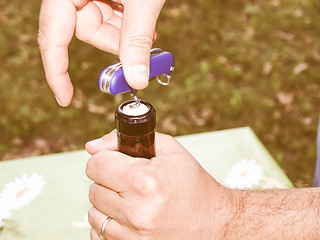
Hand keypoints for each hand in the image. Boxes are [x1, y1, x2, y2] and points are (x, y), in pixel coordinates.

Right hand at [38, 0, 164, 106]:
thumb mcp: (142, 0)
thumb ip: (136, 40)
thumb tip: (137, 80)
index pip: (52, 36)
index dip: (56, 71)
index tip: (66, 98)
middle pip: (82, 30)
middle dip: (114, 43)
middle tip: (140, 52)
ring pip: (97, 22)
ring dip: (123, 31)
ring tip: (148, 29)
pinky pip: (106, 10)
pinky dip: (124, 20)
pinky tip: (141, 17)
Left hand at [85, 130, 235, 238]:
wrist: (215, 222)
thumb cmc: (193, 184)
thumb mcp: (169, 151)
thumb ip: (127, 140)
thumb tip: (92, 146)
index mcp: (145, 180)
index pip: (96, 165)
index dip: (104, 159)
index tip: (113, 161)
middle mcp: (137, 211)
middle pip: (93, 189)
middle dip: (108, 181)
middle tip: (129, 181)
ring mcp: (134, 236)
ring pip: (94, 213)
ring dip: (107, 204)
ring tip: (131, 200)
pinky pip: (100, 234)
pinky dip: (109, 224)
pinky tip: (128, 218)